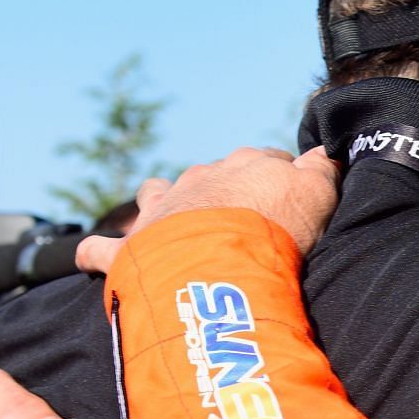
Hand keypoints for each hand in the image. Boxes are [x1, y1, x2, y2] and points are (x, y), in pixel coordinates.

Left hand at [77, 147, 338, 275]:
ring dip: (161, 206)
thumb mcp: (317, 196)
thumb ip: (323, 172)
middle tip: (240, 224)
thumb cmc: (276, 231)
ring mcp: (162, 211)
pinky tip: (94, 258)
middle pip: (213, 177)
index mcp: (246, 167)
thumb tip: (325, 154)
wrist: (221, 264)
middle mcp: (201, 180)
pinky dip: (97, 252)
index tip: (289, 202)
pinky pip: (101, 249)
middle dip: (223, 193)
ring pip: (155, 194)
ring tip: (170, 229)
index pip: (268, 162)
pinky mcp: (130, 250)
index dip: (280, 180)